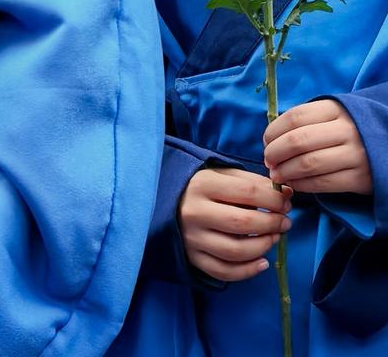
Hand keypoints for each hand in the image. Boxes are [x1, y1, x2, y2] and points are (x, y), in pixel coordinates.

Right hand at [178, 166, 291, 281]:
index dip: (274, 200)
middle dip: (272, 224)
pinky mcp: (192, 257)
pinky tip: (263, 262)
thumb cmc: (198, 187)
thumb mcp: (220, 175)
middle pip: (243, 223)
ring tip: (274, 238)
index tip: (285, 203)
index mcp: (202, 184)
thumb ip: (252, 182)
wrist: (160, 202)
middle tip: (284, 223)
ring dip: (264, 246)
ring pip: (236, 251)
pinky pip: (225, 271)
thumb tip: (286, 194)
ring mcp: (192, 237)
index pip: (248, 192)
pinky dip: (249, 271)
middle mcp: (195, 212)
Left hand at [264, 99, 371, 194]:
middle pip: (298, 141)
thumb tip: (270, 140)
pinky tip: (294, 184)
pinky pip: (324, 183)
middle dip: (275, 153)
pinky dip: (302, 185)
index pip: (294, 117)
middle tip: (268, 161)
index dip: (274, 131)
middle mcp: (346, 130)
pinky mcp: (361, 178)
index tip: (265, 142)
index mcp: (334, 109)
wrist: (386, 146)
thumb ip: (303, 122)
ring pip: (309, 164)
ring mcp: (356, 155)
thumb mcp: (330, 116)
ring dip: (286, 171)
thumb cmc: (346, 130)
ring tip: (276, 175)